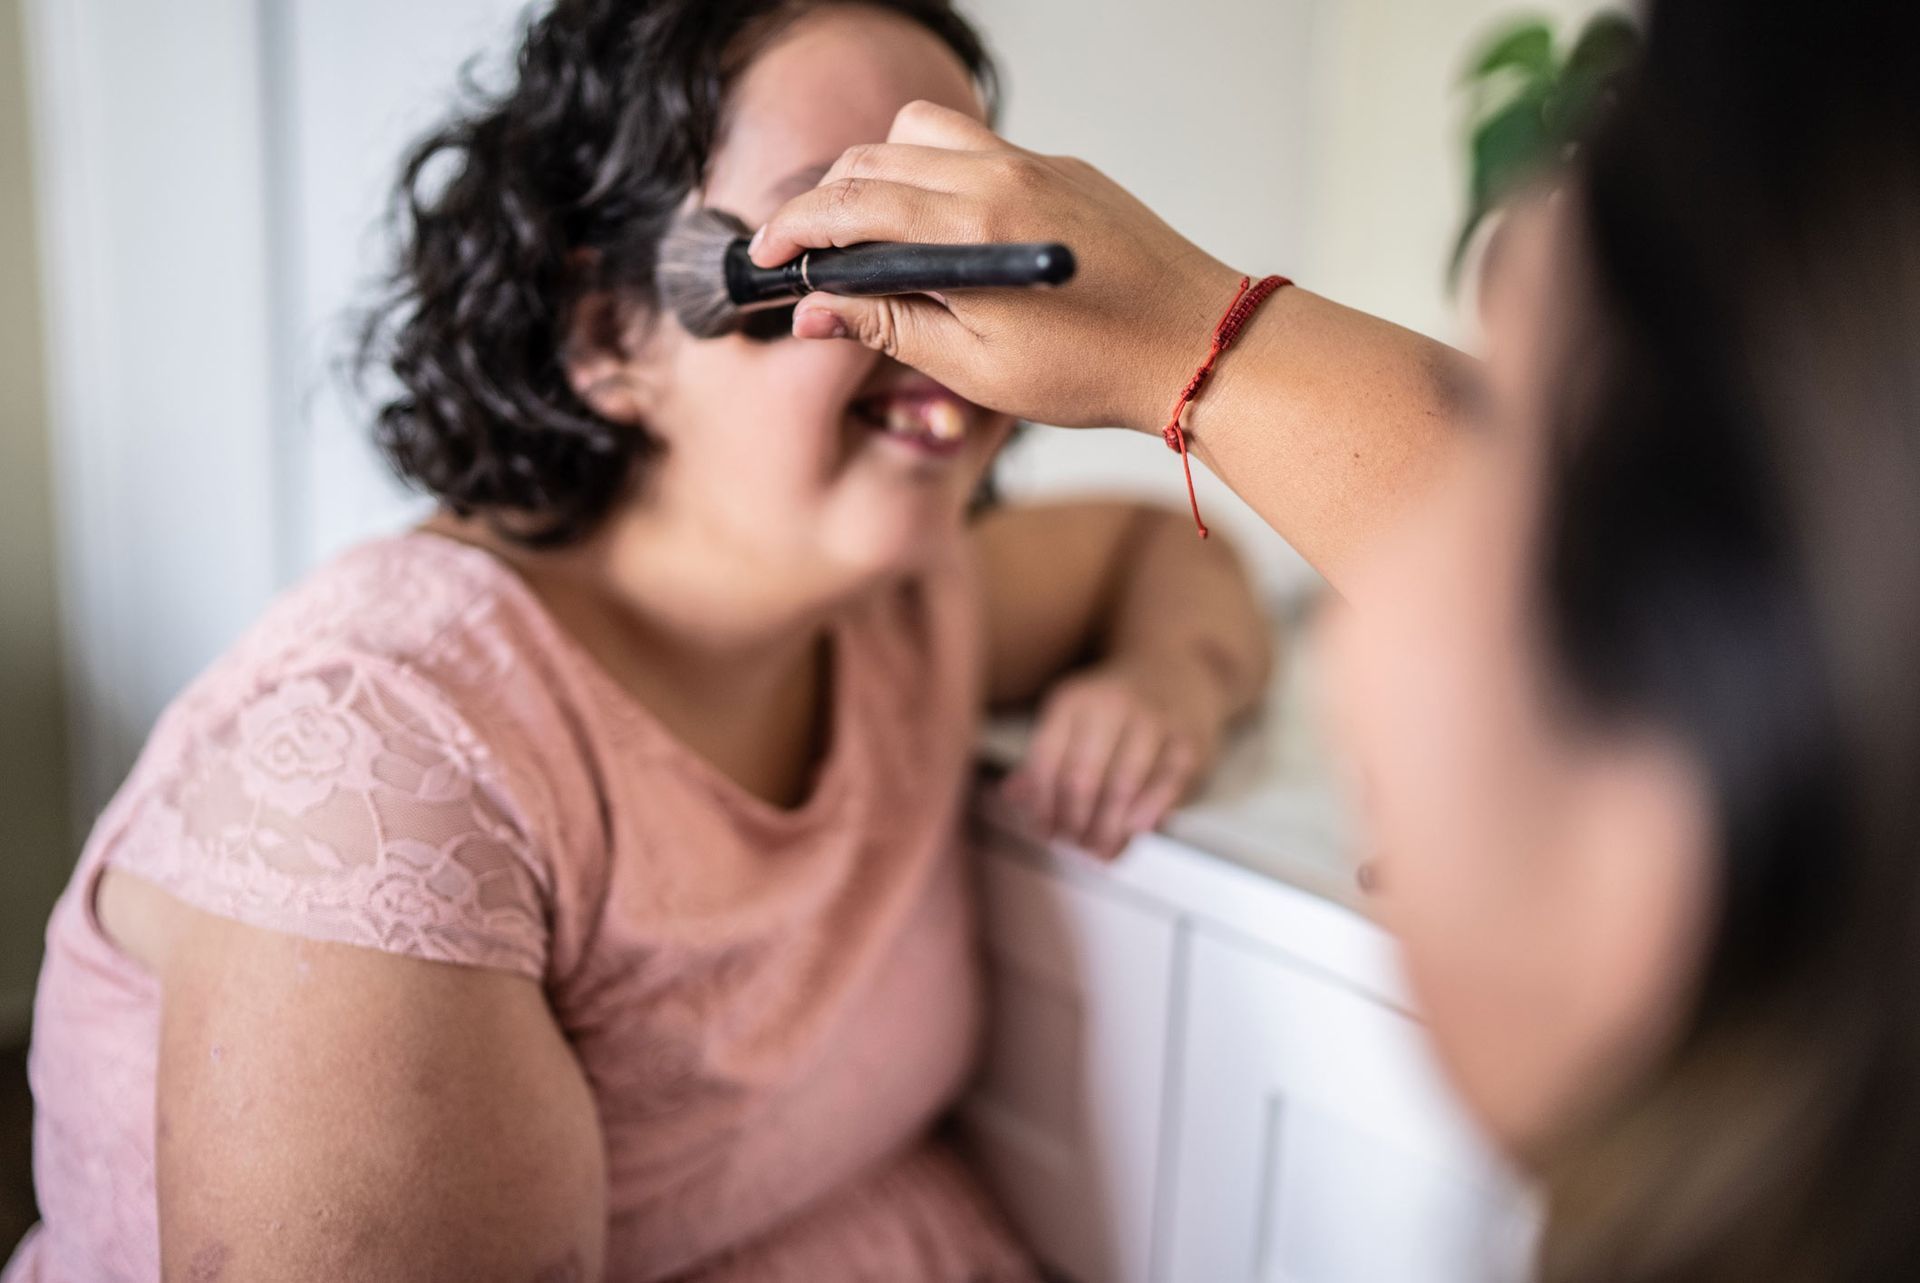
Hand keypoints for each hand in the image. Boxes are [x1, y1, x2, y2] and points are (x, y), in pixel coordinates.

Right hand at [753, 101, 1246, 434]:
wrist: (1198, 345)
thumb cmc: (1095, 372)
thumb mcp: (975, 369)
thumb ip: (889, 328)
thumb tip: (814, 309)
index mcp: (971, 229)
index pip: (849, 205)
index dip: (793, 230)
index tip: (767, 259)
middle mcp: (998, 177)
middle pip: (873, 159)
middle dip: (823, 201)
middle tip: (804, 253)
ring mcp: (1034, 163)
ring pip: (920, 133)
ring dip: (876, 172)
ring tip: (866, 232)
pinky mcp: (1061, 167)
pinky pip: (975, 147)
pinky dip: (934, 174)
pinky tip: (939, 229)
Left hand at [999, 660, 1225, 861]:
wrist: (1175, 668)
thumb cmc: (1115, 704)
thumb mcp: (1072, 716)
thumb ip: (1044, 757)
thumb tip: (1011, 796)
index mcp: (1073, 700)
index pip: (1047, 763)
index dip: (1043, 806)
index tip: (1046, 833)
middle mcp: (1111, 705)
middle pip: (1082, 778)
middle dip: (1075, 823)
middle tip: (1075, 847)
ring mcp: (1154, 720)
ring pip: (1123, 785)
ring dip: (1108, 828)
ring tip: (1099, 851)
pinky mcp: (1188, 739)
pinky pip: (1166, 784)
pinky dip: (1148, 812)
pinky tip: (1133, 832)